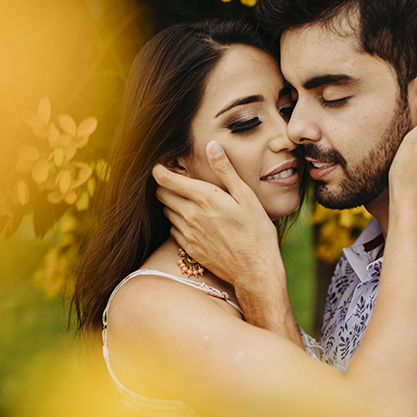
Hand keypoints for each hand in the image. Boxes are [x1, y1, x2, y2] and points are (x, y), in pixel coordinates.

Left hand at [152, 141, 282, 290]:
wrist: (255, 270)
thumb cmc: (256, 232)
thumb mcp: (247, 197)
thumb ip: (226, 171)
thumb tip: (212, 146)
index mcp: (205, 198)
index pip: (167, 179)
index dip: (159, 169)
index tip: (161, 165)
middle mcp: (191, 215)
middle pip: (162, 194)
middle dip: (164, 185)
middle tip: (176, 181)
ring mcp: (189, 234)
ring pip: (167, 212)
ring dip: (171, 204)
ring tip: (187, 200)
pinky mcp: (190, 249)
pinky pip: (173, 230)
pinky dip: (178, 222)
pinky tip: (193, 222)